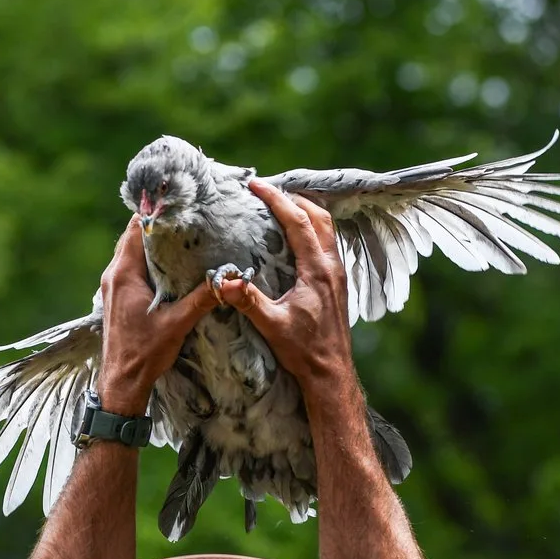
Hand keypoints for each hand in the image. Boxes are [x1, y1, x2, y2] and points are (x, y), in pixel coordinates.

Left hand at [96, 217, 216, 415]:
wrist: (122, 382)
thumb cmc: (145, 353)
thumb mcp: (178, 323)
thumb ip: (203, 298)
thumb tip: (230, 280)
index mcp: (123, 274)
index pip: (135, 229)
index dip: (156, 214)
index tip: (177, 206)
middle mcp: (113, 275)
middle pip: (133, 238)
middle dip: (158, 227)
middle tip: (185, 219)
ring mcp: (112, 287)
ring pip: (131, 253)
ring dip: (152, 246)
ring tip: (180, 238)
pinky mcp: (116, 298)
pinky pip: (131, 269)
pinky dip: (147, 262)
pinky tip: (169, 266)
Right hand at [215, 182, 357, 417]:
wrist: (331, 373)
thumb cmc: (304, 351)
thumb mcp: (272, 326)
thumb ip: (248, 302)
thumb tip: (223, 282)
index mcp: (317, 271)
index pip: (298, 222)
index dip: (276, 199)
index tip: (256, 185)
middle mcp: (331, 266)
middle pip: (318, 216)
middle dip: (293, 198)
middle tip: (267, 191)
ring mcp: (337, 273)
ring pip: (325, 228)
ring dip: (304, 212)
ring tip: (278, 207)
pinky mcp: (336, 283)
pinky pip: (325, 243)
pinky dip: (310, 230)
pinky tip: (292, 238)